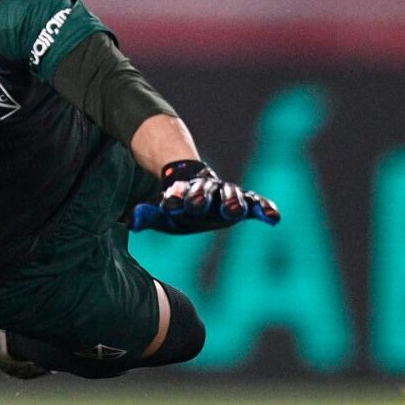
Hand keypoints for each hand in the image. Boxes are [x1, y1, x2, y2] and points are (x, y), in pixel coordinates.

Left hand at [130, 160, 280, 232]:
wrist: (196, 183)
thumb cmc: (177, 203)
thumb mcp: (162, 210)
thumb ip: (148, 213)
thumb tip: (130, 220)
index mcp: (184, 192)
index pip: (178, 193)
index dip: (174, 197)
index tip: (169, 204)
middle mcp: (207, 190)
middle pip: (205, 191)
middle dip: (201, 197)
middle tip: (196, 204)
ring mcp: (226, 194)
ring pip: (231, 194)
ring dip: (232, 201)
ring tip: (233, 211)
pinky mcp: (243, 202)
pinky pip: (255, 203)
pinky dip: (264, 208)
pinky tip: (274, 218)